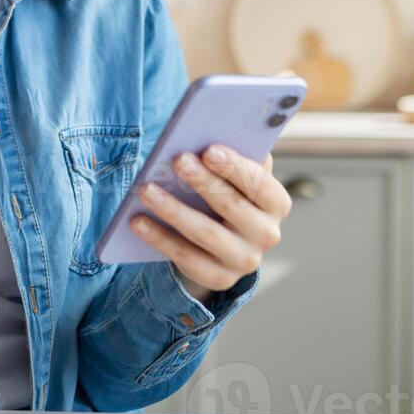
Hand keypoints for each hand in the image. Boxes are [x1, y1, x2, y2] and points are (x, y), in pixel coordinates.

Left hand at [130, 146, 290, 294]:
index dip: (235, 167)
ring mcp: (244, 260)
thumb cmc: (227, 194)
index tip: (209, 149)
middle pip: (233, 206)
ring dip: (174, 210)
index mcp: (276, 203)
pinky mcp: (219, 278)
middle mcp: (267, 234)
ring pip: (207, 233)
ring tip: (147, 190)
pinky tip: (137, 221)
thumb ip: (232, 157)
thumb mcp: (235, 177)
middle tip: (177, 160)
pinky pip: (186, 257)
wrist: (222, 245)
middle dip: (204, 181)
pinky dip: (160, 238)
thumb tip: (208, 135)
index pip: (260, 183)